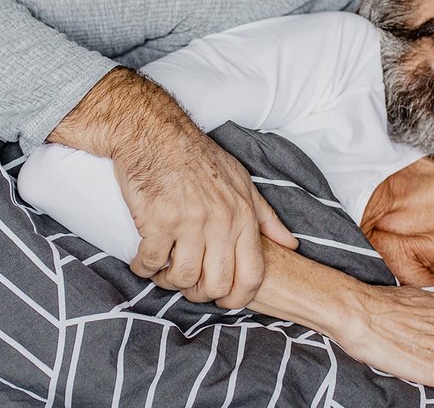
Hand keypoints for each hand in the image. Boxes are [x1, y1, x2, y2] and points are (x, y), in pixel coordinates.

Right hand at [49, 69, 298, 308]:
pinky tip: (142, 261)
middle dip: (200, 294)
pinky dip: (144, 268)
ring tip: (164, 272)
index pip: (252, 274)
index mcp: (243, 215)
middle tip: (188, 285)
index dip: (238, 298)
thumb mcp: (241, 181)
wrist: (154, 132)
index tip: (223, 300)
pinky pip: (151, 263)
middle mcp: (220, 221)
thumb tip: (290, 244)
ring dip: (170, 282)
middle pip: (216, 284)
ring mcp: (188, 222)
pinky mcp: (157, 220)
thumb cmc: (197, 157)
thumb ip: (266, 217)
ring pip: (183, 278)